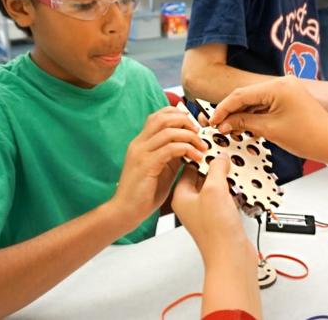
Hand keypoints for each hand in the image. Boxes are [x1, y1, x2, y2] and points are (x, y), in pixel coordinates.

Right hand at [110, 107, 206, 228]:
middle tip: (199, 133)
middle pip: (163, 118)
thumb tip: (189, 145)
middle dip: (186, 122)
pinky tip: (195, 158)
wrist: (125, 211)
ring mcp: (141, 153)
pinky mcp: (146, 165)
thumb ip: (173, 154)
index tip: (194, 125)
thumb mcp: (163, 168)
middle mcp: (139, 143)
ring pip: (168, 131)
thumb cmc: (144, 193)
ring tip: (201, 148)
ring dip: (190, 137)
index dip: (178, 115)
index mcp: (142, 142)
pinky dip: (187, 150)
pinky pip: (170, 148)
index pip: (159, 115)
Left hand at [172, 155, 250, 264]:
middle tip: (227, 156)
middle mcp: (192, 203)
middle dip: (216, 166)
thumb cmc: (216, 231)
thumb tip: (220, 157)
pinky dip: (233, 191)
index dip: (200, 155)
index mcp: (181, 196)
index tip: (212, 146)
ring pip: (216, 186)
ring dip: (226, 178)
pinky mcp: (220, 217)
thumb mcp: (214, 190)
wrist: (231, 257)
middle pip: (202, 176)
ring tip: (236, 170)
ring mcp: (206, 211)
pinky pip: (226, 197)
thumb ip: (216, 169)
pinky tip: (241, 187)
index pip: (188, 167)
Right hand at [209, 76, 327, 161]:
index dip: (223, 109)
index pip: (241, 95)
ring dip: (244, 115)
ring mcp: (288, 90)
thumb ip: (244, 123)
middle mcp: (283, 83)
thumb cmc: (308, 137)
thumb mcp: (270, 130)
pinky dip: (256, 115)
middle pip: (248, 96)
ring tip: (230, 130)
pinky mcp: (291, 98)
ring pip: (257, 101)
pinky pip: (267, 104)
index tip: (211, 121)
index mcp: (278, 86)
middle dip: (232, 112)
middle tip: (218, 127)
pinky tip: (246, 128)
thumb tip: (224, 124)